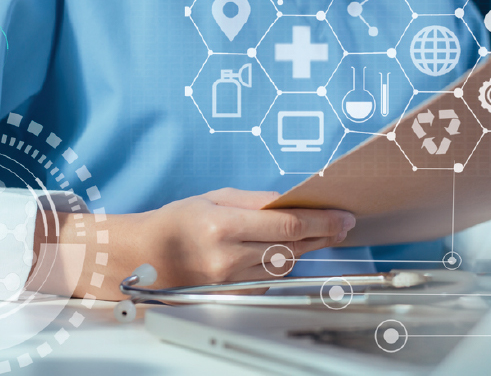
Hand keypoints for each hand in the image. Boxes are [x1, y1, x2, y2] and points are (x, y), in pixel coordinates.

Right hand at [135, 188, 354, 287]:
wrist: (147, 255)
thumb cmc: (179, 221)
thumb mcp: (215, 196)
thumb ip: (256, 200)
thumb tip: (294, 202)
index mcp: (223, 226)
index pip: (286, 226)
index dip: (321, 222)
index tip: (343, 217)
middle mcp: (228, 257)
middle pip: (291, 247)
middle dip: (321, 234)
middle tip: (342, 224)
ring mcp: (230, 280)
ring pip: (284, 265)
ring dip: (301, 249)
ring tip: (312, 233)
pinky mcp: (233, 294)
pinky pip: (270, 278)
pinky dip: (279, 263)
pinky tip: (278, 250)